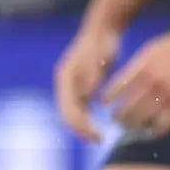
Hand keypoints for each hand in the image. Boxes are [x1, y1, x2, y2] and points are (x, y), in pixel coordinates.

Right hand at [54, 24, 121, 140]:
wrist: (104, 29)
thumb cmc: (103, 41)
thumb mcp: (100, 56)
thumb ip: (93, 74)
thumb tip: (87, 96)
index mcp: (65, 77)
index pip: (68, 108)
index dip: (80, 124)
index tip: (94, 134)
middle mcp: (65, 84)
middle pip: (68, 113)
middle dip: (80, 129)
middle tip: (98, 140)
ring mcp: (71, 85)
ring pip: (74, 112)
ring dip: (83, 126)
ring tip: (98, 138)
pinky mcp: (81, 86)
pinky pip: (81, 107)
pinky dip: (87, 118)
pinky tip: (98, 126)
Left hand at [102, 28, 169, 136]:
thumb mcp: (153, 49)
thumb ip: (138, 66)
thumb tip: (122, 85)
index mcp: (143, 66)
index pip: (117, 89)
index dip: (108, 100)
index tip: (105, 105)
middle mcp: (153, 81)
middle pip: (127, 109)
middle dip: (119, 118)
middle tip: (118, 121)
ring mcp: (168, 92)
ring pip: (143, 119)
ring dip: (135, 127)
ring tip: (134, 128)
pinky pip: (165, 124)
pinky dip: (156, 131)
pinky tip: (154, 131)